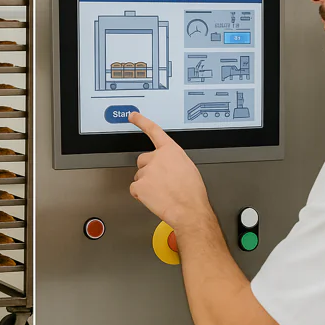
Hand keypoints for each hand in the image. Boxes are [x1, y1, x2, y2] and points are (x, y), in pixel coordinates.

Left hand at [128, 112, 211, 230]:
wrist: (188, 209)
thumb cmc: (192, 192)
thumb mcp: (187, 167)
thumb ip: (173, 161)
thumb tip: (168, 165)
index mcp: (170, 151)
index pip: (153, 131)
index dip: (141, 121)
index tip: (133, 116)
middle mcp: (156, 157)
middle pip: (143, 160)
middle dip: (148, 169)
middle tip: (160, 182)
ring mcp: (146, 171)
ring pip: (139, 176)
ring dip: (147, 183)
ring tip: (162, 192)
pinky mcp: (139, 185)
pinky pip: (135, 189)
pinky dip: (141, 195)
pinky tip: (154, 198)